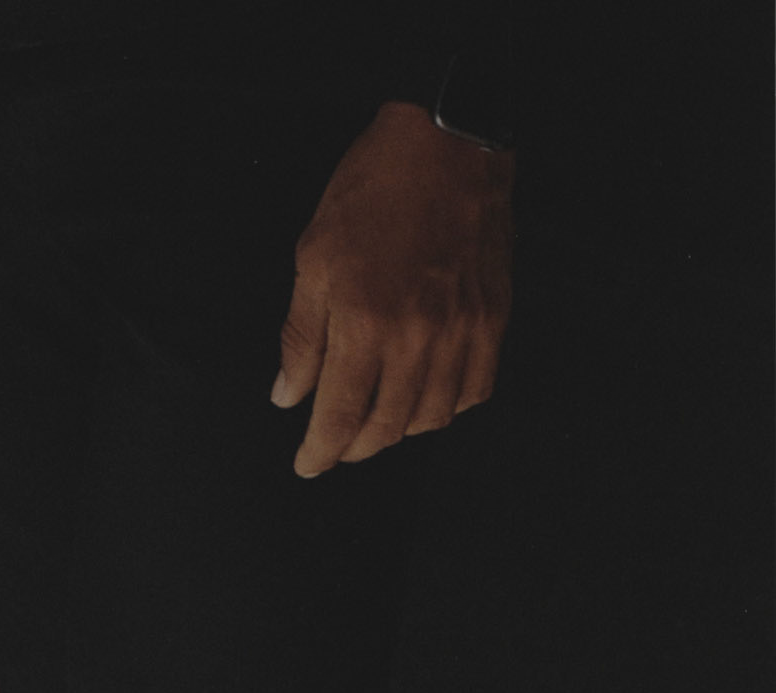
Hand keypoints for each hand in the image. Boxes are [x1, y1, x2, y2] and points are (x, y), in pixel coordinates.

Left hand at [272, 101, 513, 475]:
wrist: (449, 138)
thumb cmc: (376, 188)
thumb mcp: (314, 257)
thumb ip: (301, 336)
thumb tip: (288, 395)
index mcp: (364, 323)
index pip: (339, 417)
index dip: (320, 452)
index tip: (307, 465)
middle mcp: (416, 338)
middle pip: (385, 429)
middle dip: (354, 448)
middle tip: (337, 446)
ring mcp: (461, 331)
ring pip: (430, 419)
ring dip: (399, 431)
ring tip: (377, 422)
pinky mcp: (493, 319)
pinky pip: (474, 390)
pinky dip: (448, 407)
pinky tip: (426, 398)